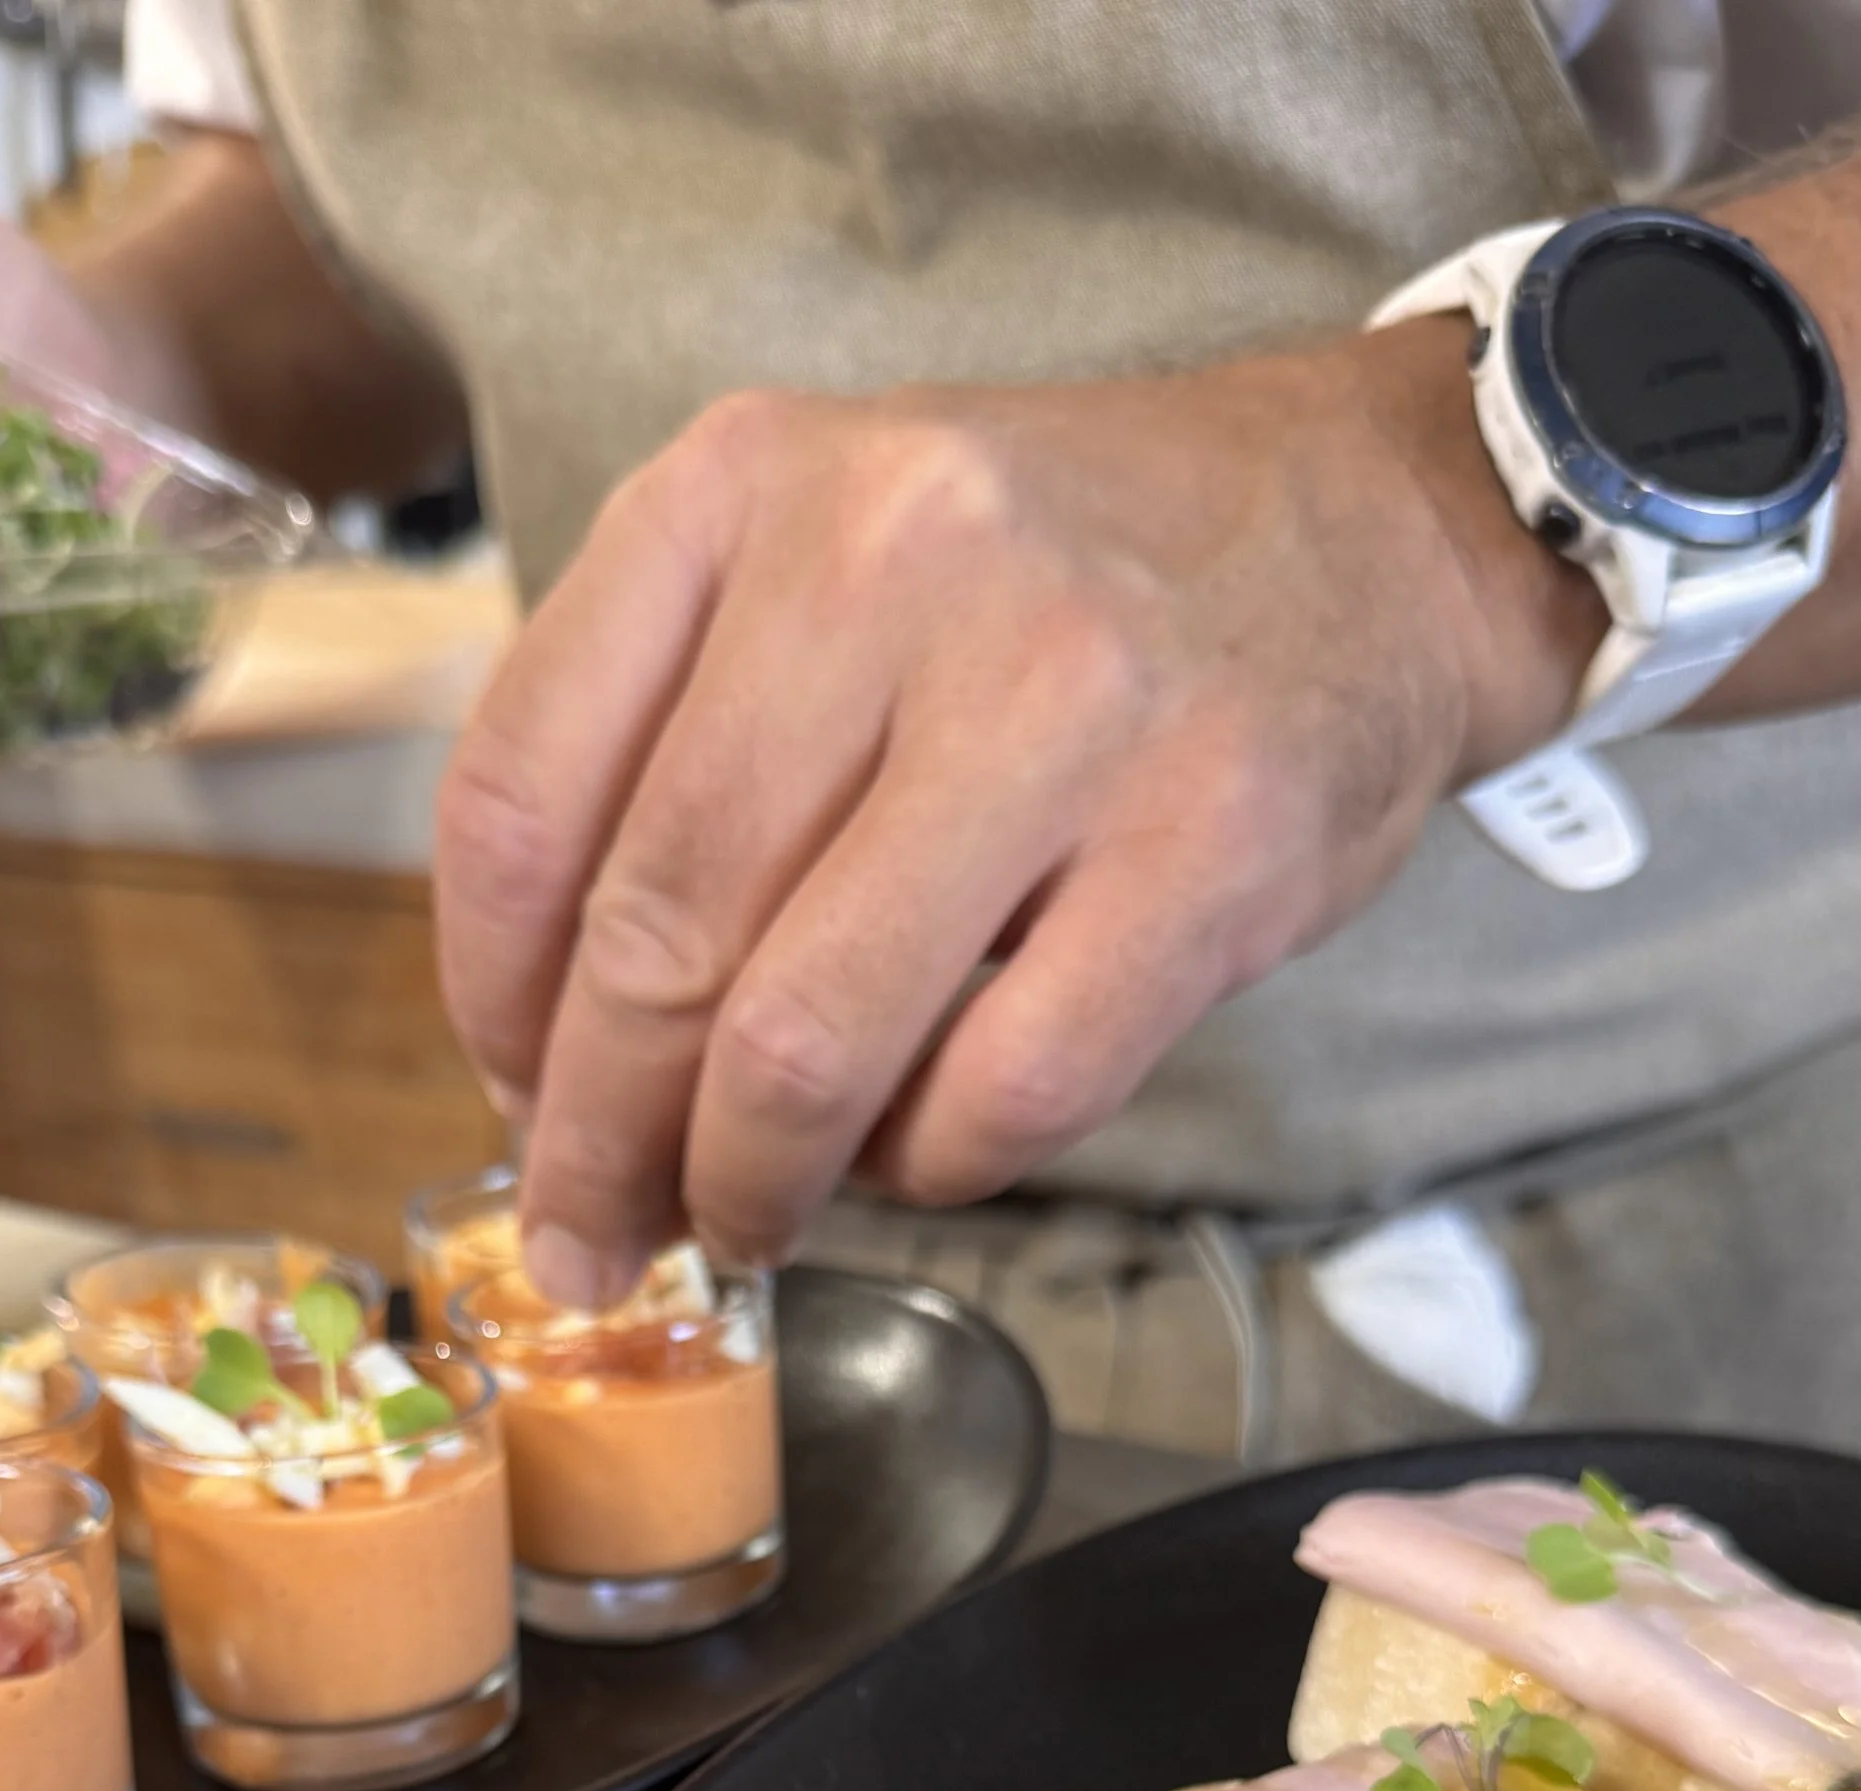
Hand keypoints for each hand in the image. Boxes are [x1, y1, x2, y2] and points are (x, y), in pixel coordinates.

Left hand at [435, 324, 1602, 1304]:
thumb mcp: (822, 560)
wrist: (1370, 526)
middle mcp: (889, 563)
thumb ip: (668, 745)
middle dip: (600, 1144)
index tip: (516, 1101)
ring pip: (808, 1044)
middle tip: (599, 1233)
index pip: (521, 799)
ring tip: (745, 1222)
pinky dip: (928, 1169)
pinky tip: (917, 1154)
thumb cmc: (1056, 587)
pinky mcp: (1203, 842)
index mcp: (745, 486)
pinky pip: (999, 1092)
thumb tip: (551, 1056)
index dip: (490, 1003)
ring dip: (748, 1185)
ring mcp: (1060, 701)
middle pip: (656, 946)